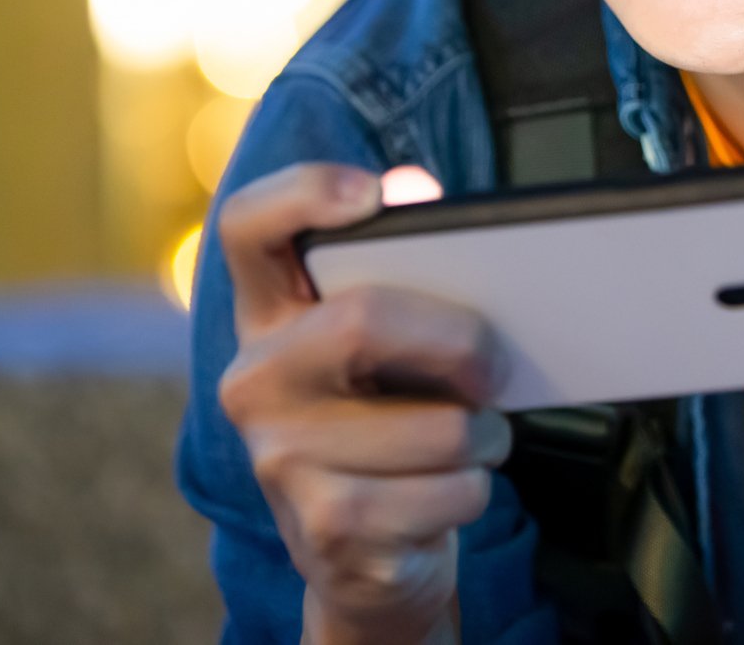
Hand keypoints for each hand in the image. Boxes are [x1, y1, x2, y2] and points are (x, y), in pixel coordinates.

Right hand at [216, 162, 510, 644]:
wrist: (368, 555)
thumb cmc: (390, 421)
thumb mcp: (390, 346)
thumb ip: (405, 264)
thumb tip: (416, 187)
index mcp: (268, 317)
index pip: (247, 228)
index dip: (301, 192)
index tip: (369, 194)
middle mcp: (254, 382)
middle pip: (361, 321)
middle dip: (460, 341)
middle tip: (496, 364)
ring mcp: (280, 459)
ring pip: (434, 426)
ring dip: (482, 435)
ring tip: (470, 438)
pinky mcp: (326, 528)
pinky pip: (447, 491)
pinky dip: (474, 490)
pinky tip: (447, 493)